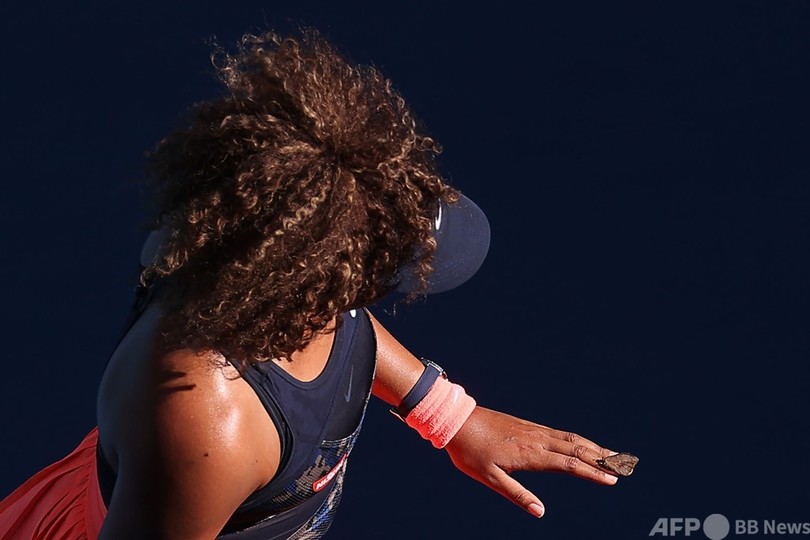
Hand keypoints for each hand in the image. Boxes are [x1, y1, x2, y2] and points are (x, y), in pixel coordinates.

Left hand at [444, 406, 620, 517]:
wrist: (457, 420)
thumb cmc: (470, 452)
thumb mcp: (489, 479)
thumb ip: (516, 494)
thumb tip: (540, 512)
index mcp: (530, 454)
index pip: (569, 465)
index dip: (592, 472)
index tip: (613, 479)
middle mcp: (537, 439)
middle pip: (576, 448)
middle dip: (602, 458)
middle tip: (626, 466)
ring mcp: (534, 430)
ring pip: (570, 438)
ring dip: (593, 447)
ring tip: (612, 455)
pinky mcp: (528, 426)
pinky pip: (559, 433)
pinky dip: (577, 439)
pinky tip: (582, 444)